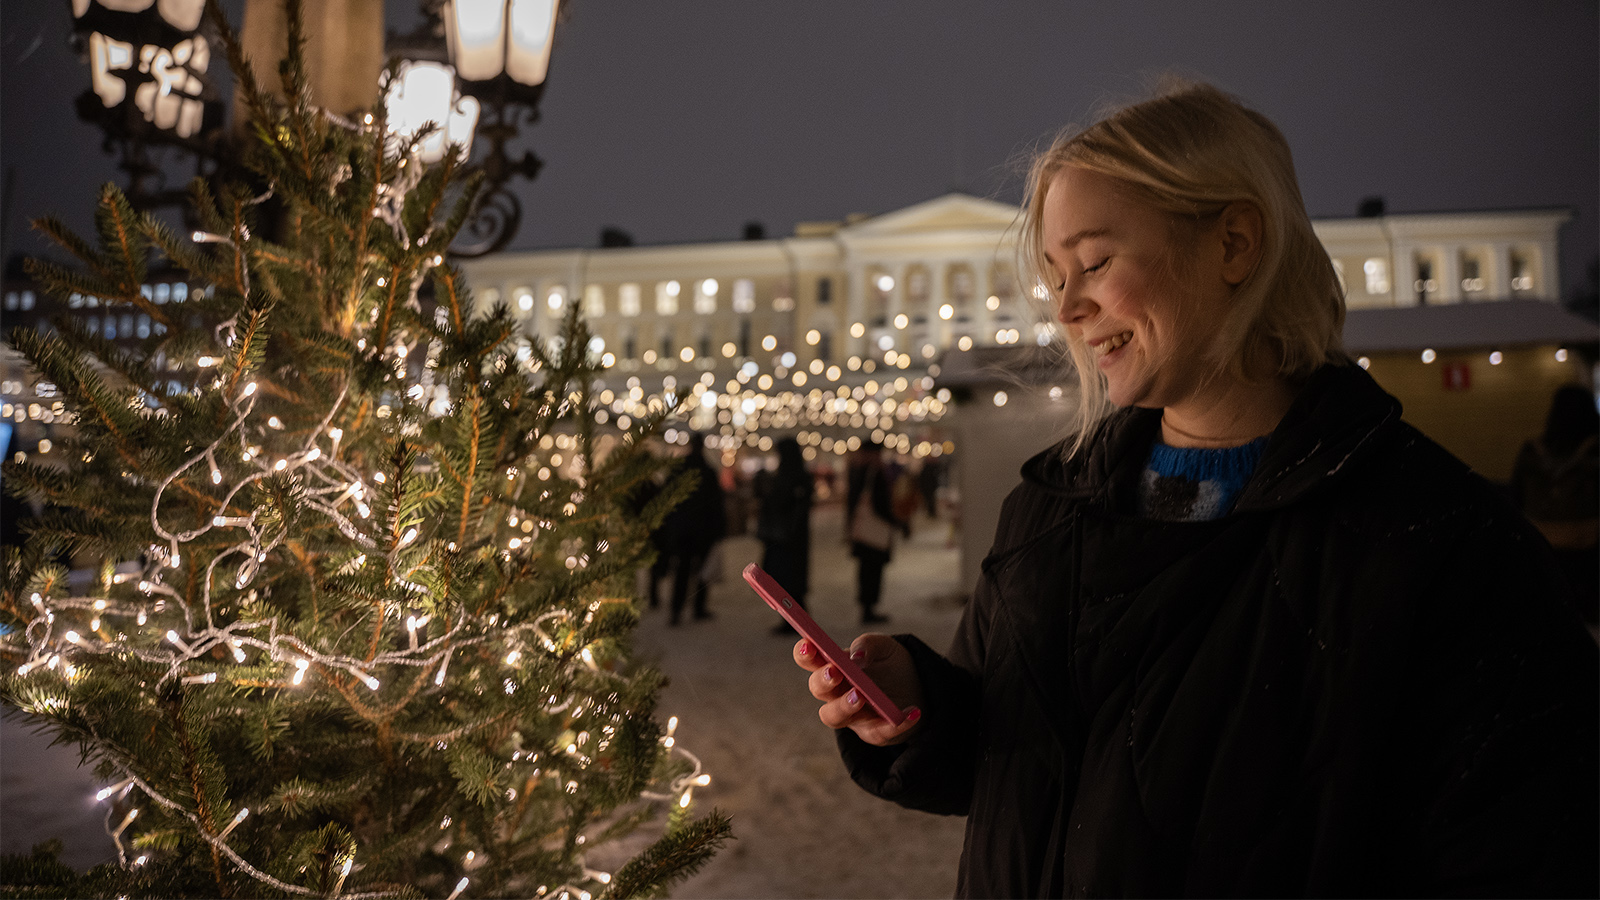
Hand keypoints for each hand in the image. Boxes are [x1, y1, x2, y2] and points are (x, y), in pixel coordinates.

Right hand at [792, 633, 922, 745]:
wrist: (918, 689)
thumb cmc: (891, 665)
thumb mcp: (884, 647)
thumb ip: (867, 644)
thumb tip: (856, 658)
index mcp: (834, 667)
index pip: (809, 660)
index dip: (804, 653)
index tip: (809, 645)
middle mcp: (836, 693)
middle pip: (818, 690)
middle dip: (823, 681)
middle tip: (835, 672)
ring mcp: (852, 715)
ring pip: (834, 717)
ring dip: (844, 706)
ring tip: (860, 696)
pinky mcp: (874, 733)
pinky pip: (880, 732)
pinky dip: (896, 723)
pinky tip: (912, 712)